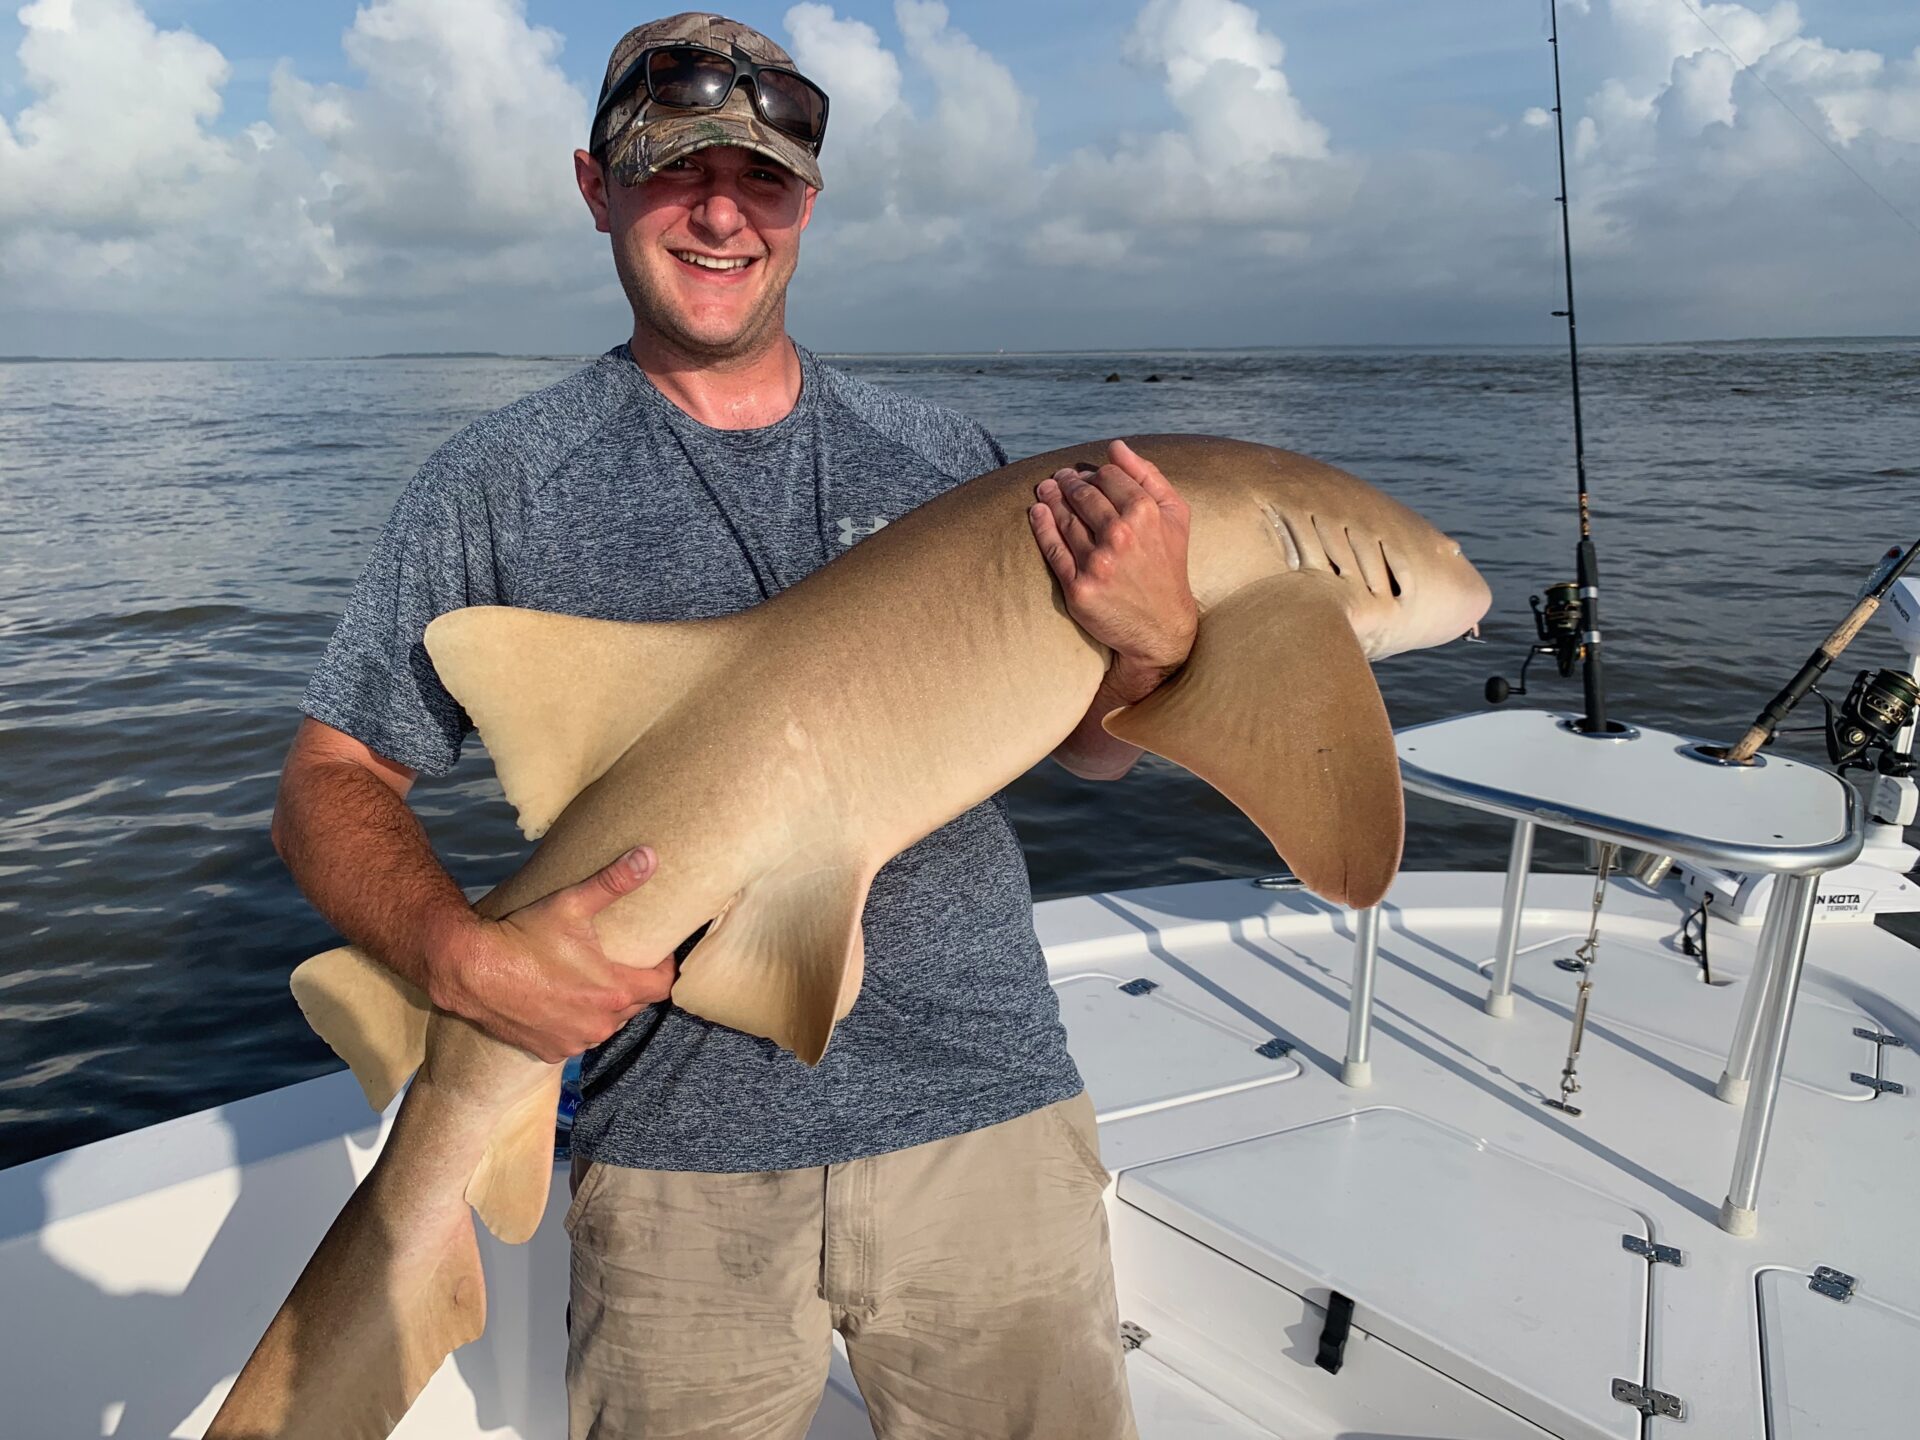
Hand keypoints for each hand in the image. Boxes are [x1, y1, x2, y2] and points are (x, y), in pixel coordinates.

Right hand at [427, 846, 676, 1062]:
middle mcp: (599, 1025)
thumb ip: (614, 881)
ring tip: (588, 982)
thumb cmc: (523, 935)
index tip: (654, 952)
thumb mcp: (571, 904)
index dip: (663, 967)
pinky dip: (573, 1024)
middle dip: (631, 985)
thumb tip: (649, 856)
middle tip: (616, 962)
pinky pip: (575, 1040)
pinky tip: (560, 1004)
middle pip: (635, 1005)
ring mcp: (574, 1042)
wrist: (471, 970)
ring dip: (603, 1008)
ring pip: (605, 1025)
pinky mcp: (550, 1052)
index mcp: (614, 992)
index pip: (662, 986)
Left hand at [1029, 439, 1197, 702]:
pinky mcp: (1079, 587)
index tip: (1085, 475)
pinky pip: (1052, 549)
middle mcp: (1120, 535)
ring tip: (1045, 490)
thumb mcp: (1174, 516)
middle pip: (1081, 494)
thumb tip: (1116, 447)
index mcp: (1145, 512)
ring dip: (1050, 499)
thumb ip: (1148, 476)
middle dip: (1067, 482)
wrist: (1161, 627)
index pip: (1106, 476)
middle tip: (1059, 478)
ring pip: (1064, 518)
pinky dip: (1041, 526)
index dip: (1094, 472)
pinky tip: (1037, 512)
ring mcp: (1097, 562)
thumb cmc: (1168, 565)